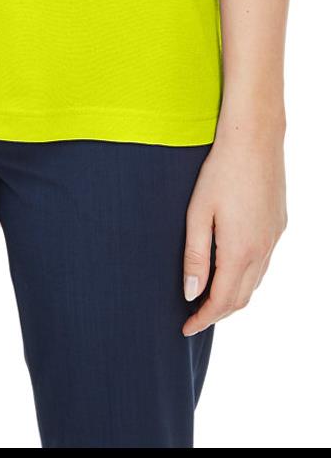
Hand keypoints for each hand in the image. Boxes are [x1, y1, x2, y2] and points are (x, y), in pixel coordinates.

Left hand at [181, 118, 287, 335]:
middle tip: (195, 317)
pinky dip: (247, 276)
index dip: (203, 318)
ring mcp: (274, 238)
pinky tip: (233, 268)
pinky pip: (264, 262)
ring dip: (234, 296)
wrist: (254, 137)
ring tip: (210, 297)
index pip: (221, 301)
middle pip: (241, 298)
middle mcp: (262, 250)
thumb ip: (194, 256)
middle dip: (218, 312)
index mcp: (240, 251)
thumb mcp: (198, 213)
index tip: (186, 328)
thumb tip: (190, 293)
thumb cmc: (220, 171)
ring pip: (255, 282)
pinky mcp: (279, 224)